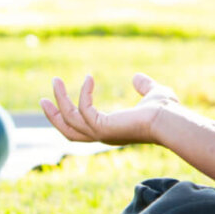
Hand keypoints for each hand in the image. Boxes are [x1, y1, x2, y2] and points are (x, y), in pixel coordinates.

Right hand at [41, 73, 179, 145]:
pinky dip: (83, 94)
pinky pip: (83, 110)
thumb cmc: (167, 111)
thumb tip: (136, 77)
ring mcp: (102, 134)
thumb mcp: (153, 93)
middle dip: (54, 115)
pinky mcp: (103, 128)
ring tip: (55, 80)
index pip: (83, 128)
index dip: (70, 116)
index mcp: (112, 131)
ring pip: (69, 121)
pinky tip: (90, 78)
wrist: (172, 120)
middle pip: (68, 131)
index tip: (59, 100)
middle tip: (42, 98)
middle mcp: (104, 136)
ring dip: (60, 101)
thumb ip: (144, 86)